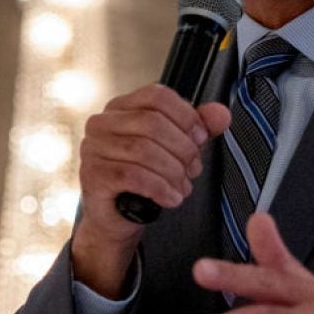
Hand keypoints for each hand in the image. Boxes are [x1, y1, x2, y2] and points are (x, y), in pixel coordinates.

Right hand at [72, 84, 229, 297]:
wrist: (117, 218)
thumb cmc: (143, 179)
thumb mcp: (175, 149)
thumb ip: (198, 128)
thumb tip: (220, 114)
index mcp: (121, 108)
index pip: (157, 96)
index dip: (186, 116)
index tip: (200, 138)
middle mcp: (102, 123)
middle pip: (152, 123)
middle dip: (183, 149)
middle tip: (193, 169)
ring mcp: (93, 148)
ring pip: (143, 150)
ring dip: (173, 171)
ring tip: (183, 186)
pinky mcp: (93, 175)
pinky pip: (133, 176)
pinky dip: (160, 188)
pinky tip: (171, 197)